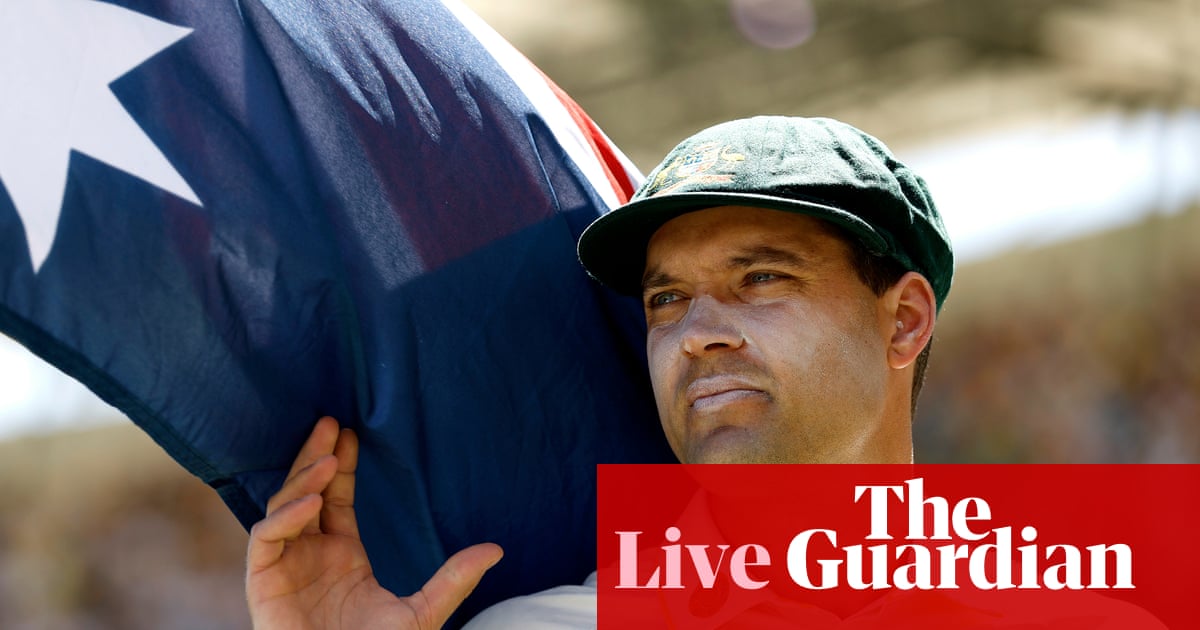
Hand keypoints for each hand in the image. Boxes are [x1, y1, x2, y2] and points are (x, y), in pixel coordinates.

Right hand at [246, 417, 502, 628]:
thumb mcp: (422, 614)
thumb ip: (453, 580)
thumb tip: (496, 549)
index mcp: (342, 555)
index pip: (336, 498)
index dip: (340, 465)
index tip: (350, 433)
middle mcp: (310, 554)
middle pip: (306, 492)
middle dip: (315, 456)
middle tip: (330, 422)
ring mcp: (284, 566)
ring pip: (283, 508)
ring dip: (302, 481)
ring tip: (326, 460)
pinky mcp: (263, 582)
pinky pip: (266, 539)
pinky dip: (285, 518)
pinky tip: (311, 503)